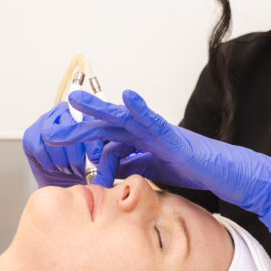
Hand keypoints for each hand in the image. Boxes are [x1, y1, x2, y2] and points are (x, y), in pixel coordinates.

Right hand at [22, 102, 104, 187]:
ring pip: (51, 140)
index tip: (96, 158)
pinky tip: (55, 167)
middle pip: (66, 129)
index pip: (86, 122)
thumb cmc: (82, 165)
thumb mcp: (99, 156)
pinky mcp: (31, 134)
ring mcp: (44, 121)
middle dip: (74, 155)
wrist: (62, 180)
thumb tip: (106, 153)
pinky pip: (39, 148)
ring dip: (61, 160)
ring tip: (68, 169)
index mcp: (82, 111)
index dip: (91, 142)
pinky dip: (48, 162)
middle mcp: (62, 112)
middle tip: (79, 168)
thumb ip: (104, 147)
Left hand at [44, 89, 270, 229]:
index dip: (80, 143)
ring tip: (77, 100)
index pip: (103, 141)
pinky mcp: (172, 135)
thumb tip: (108, 170)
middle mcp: (143, 133)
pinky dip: (141, 107)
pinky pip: (154, 119)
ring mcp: (156, 131)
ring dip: (100, 108)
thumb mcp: (151, 171)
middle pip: (105, 127)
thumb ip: (131, 166)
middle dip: (78, 127)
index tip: (53, 146)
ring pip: (123, 117)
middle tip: (51, 131)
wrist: (219, 173)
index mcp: (136, 143)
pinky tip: (129, 98)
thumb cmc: (190, 169)